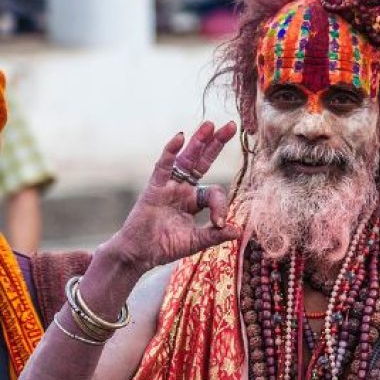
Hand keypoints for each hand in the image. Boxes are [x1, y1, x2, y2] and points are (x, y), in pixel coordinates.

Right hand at [110, 121, 242, 274]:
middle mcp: (182, 188)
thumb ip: (215, 234)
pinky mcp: (154, 187)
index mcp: (194, 200)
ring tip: (210, 125)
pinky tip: (180, 137)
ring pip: (185, 159)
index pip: (214, 192)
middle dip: (216, 144)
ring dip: (198, 142)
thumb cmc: (166, 246)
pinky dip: (170, 151)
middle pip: (202, 161)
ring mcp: (168, 186)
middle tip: (230, 126)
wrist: (141, 254)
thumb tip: (238, 230)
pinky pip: (163, 166)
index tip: (219, 222)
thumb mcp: (196, 241)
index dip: (221, 205)